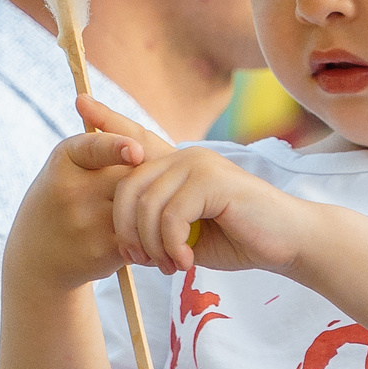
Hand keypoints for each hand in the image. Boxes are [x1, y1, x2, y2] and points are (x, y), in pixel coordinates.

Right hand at [6, 103, 151, 291]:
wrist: (39, 253)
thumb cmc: (66, 195)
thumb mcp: (71, 163)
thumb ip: (99, 137)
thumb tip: (86, 101)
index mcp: (65, 160)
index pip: (94, 149)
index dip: (116, 149)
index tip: (137, 151)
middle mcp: (72, 190)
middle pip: (129, 176)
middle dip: (146, 176)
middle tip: (156, 178)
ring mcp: (86, 222)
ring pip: (139, 205)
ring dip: (152, 203)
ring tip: (153, 202)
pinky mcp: (103, 249)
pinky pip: (141, 232)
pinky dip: (149, 229)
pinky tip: (144, 229)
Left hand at [82, 99, 320, 276]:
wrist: (288, 242)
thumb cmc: (240, 238)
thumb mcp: (189, 233)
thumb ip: (160, 225)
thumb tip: (126, 239)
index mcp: (177, 164)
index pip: (134, 137)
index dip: (106, 119)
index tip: (79, 101)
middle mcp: (185, 155)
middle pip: (127, 186)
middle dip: (127, 231)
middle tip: (143, 262)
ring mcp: (199, 164)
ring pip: (147, 204)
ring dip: (152, 245)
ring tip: (170, 266)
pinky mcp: (213, 181)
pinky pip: (172, 215)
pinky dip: (172, 245)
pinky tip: (186, 262)